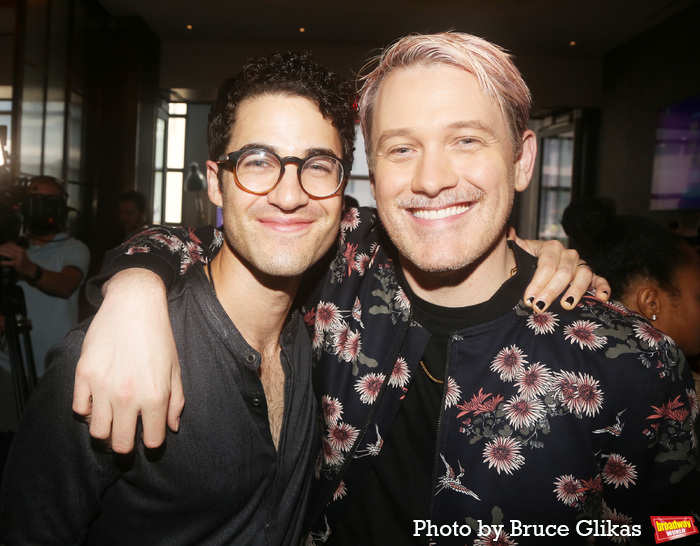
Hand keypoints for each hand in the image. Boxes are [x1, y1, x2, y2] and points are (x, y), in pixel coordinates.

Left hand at [0, 242, 34, 277]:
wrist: (30, 268)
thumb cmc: (23, 259)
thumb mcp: (20, 252)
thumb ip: (15, 247)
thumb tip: (7, 242)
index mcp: (20, 249)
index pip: (10, 245)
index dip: (3, 245)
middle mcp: (20, 253)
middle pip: (9, 249)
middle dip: (1, 249)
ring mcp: (18, 258)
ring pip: (9, 254)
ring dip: (2, 253)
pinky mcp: (17, 264)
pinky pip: (9, 263)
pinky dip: (5, 262)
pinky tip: (0, 262)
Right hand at [73, 269, 183, 452]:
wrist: (134, 305)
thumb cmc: (159, 337)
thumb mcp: (175, 369)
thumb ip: (176, 401)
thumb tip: (172, 428)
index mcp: (155, 396)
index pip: (151, 442)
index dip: (152, 442)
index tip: (149, 435)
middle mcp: (128, 396)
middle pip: (120, 444)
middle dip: (126, 444)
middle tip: (127, 434)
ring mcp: (103, 386)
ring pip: (97, 432)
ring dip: (106, 431)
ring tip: (112, 420)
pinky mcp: (83, 374)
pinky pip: (79, 409)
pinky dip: (88, 411)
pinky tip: (98, 401)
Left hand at [509, 229, 610, 312]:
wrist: (530, 268)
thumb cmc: (524, 262)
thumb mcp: (517, 251)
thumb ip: (512, 242)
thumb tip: (509, 232)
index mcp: (550, 247)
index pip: (546, 265)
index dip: (537, 283)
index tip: (528, 298)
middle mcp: (568, 254)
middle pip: (563, 273)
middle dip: (550, 292)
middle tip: (539, 307)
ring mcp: (580, 265)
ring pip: (583, 276)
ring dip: (575, 291)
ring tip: (566, 305)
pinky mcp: (590, 276)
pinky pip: (599, 279)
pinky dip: (603, 287)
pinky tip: (602, 297)